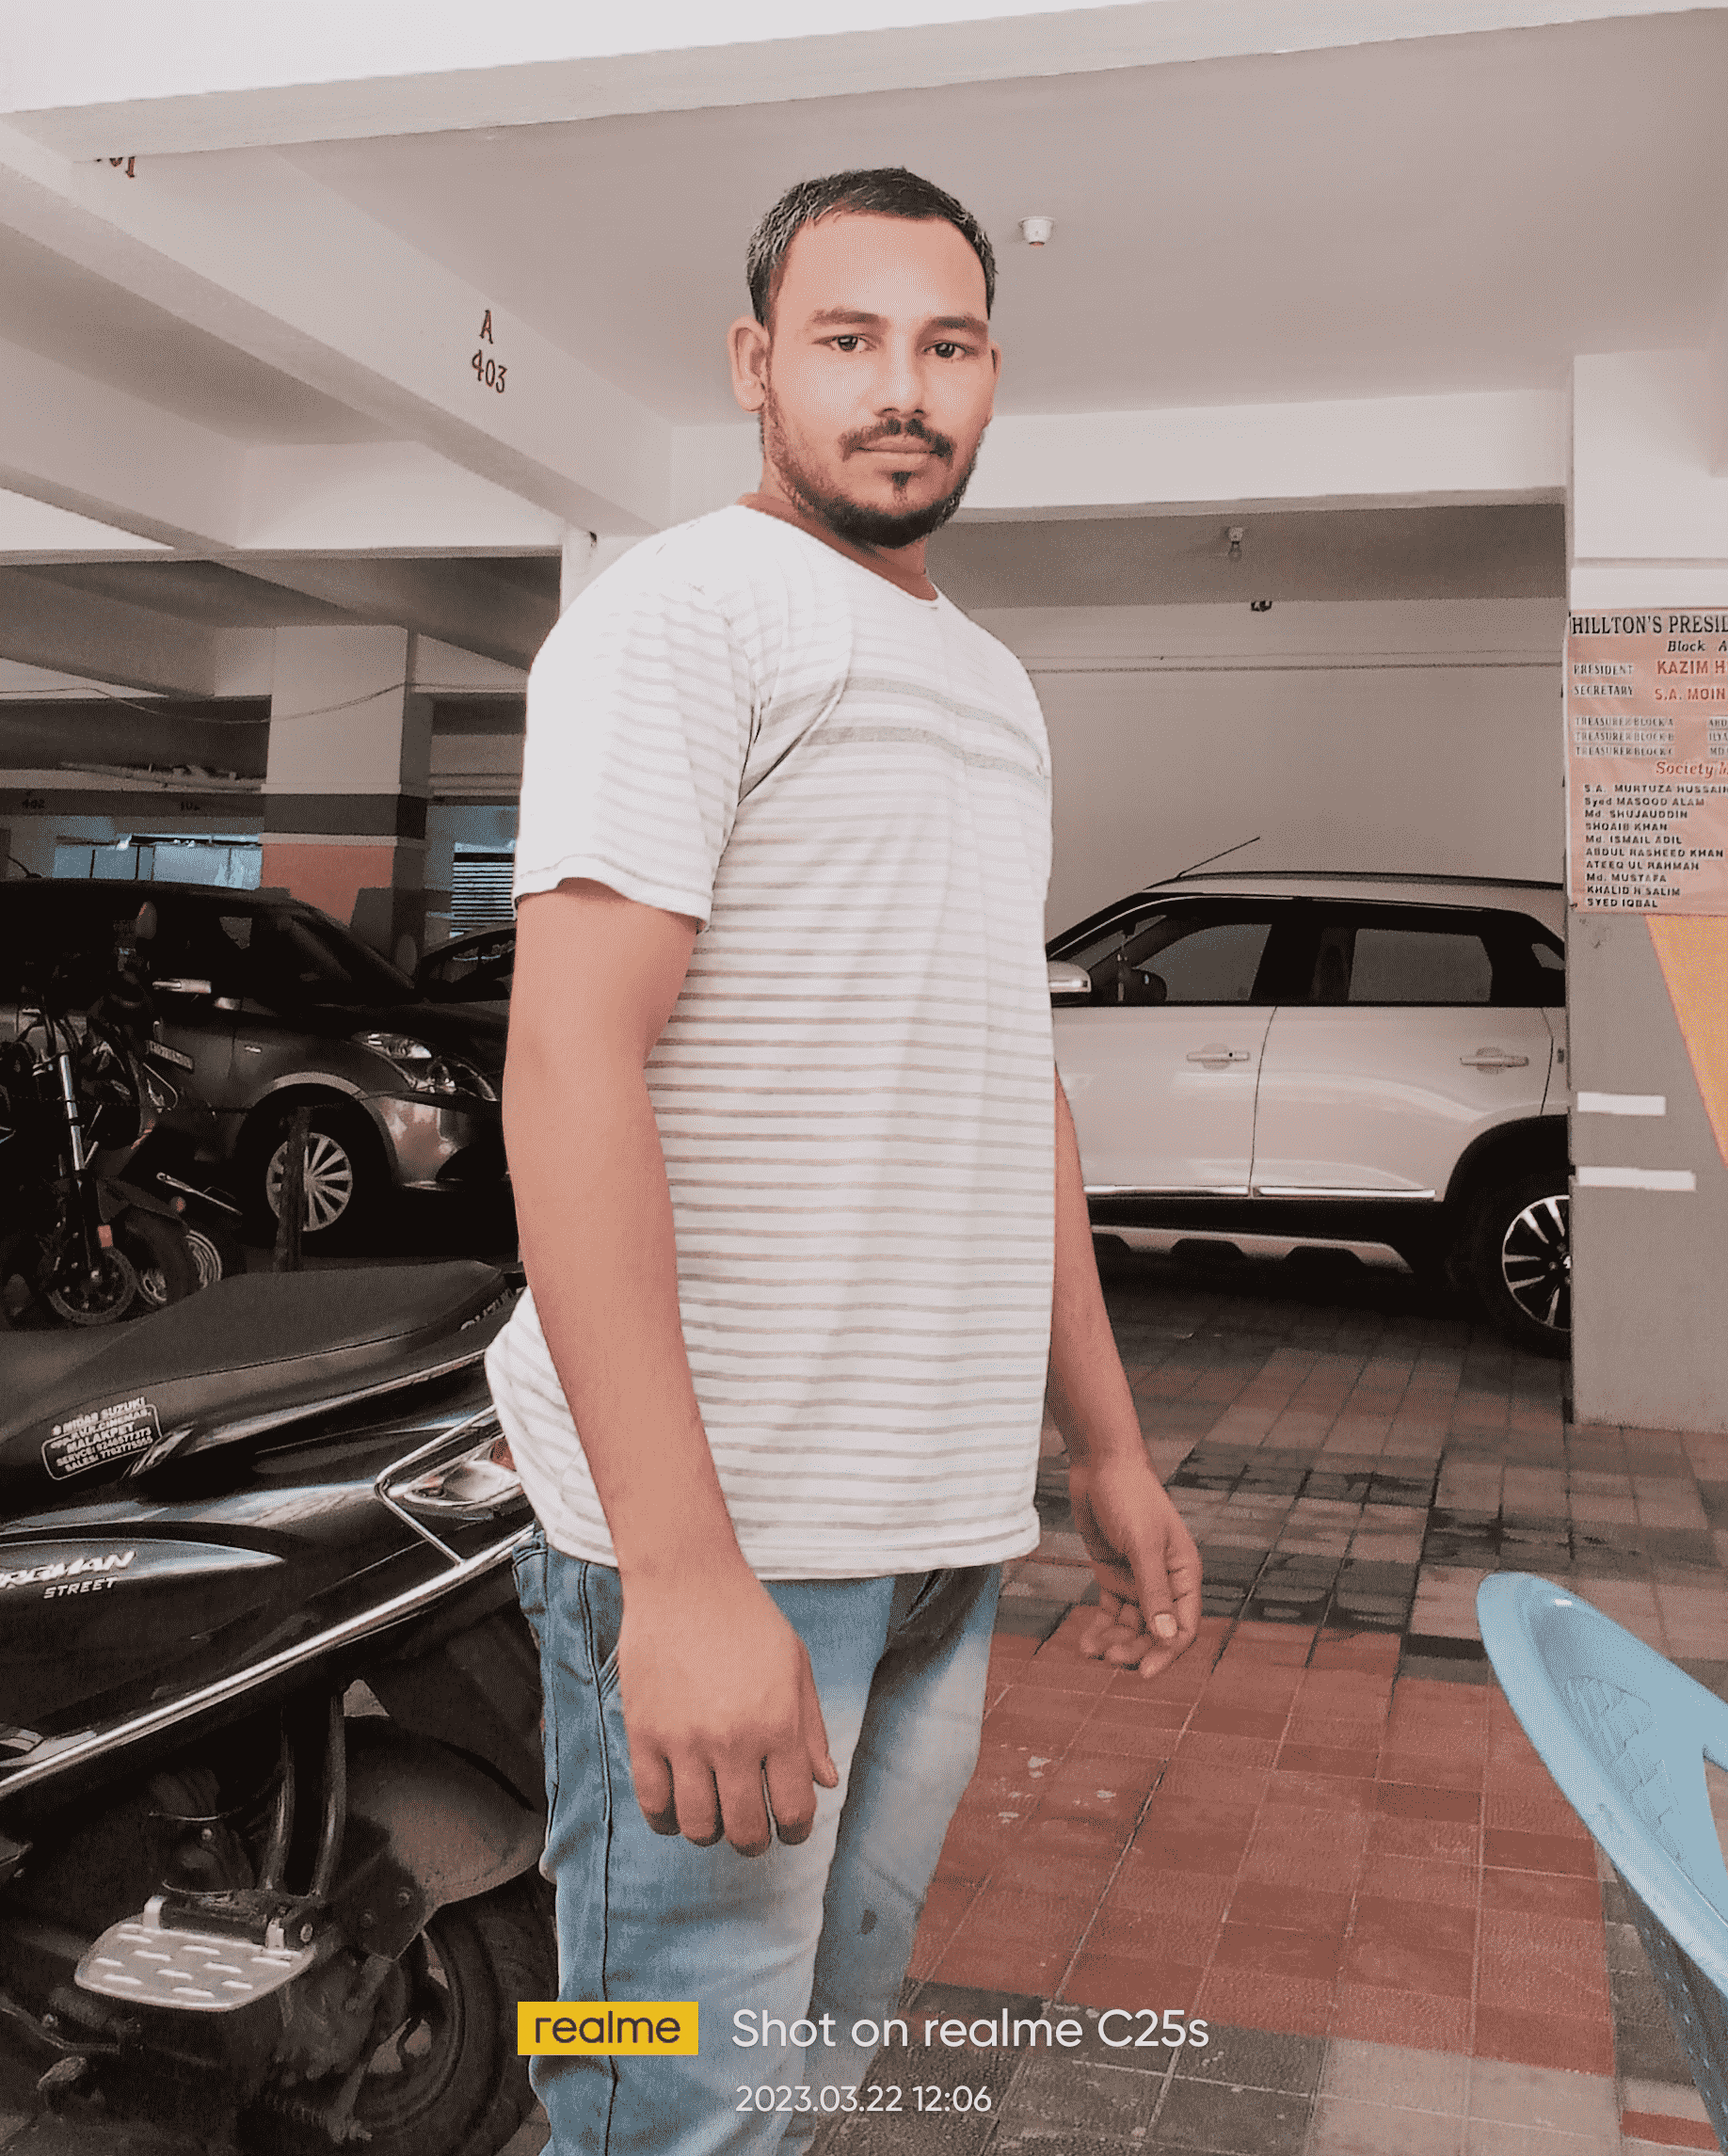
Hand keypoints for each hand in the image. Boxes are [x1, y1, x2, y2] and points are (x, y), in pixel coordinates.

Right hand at [615, 1569, 839, 1857]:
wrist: (687, 1579)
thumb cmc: (748, 1619)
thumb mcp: (796, 1665)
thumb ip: (813, 1729)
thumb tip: (826, 1783)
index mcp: (780, 1724)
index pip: (794, 1809)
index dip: (796, 1832)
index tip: (790, 1831)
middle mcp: (734, 1739)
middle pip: (745, 1830)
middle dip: (754, 1842)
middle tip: (752, 1832)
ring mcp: (685, 1740)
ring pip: (697, 1827)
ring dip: (710, 1833)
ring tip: (714, 1816)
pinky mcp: (644, 1734)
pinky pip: (653, 1804)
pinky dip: (666, 1820)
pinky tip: (677, 1809)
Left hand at [1068, 1455, 1201, 1678]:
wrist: (1099, 1465)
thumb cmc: (1129, 1497)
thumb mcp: (1142, 1545)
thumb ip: (1154, 1591)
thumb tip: (1167, 1636)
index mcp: (1184, 1573)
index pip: (1184, 1626)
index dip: (1167, 1652)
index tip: (1143, 1673)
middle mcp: (1164, 1581)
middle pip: (1155, 1631)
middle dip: (1135, 1648)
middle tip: (1111, 1660)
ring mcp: (1137, 1579)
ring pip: (1131, 1625)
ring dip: (1115, 1642)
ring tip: (1092, 1652)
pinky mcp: (1112, 1574)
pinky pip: (1111, 1612)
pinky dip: (1100, 1629)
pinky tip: (1086, 1644)